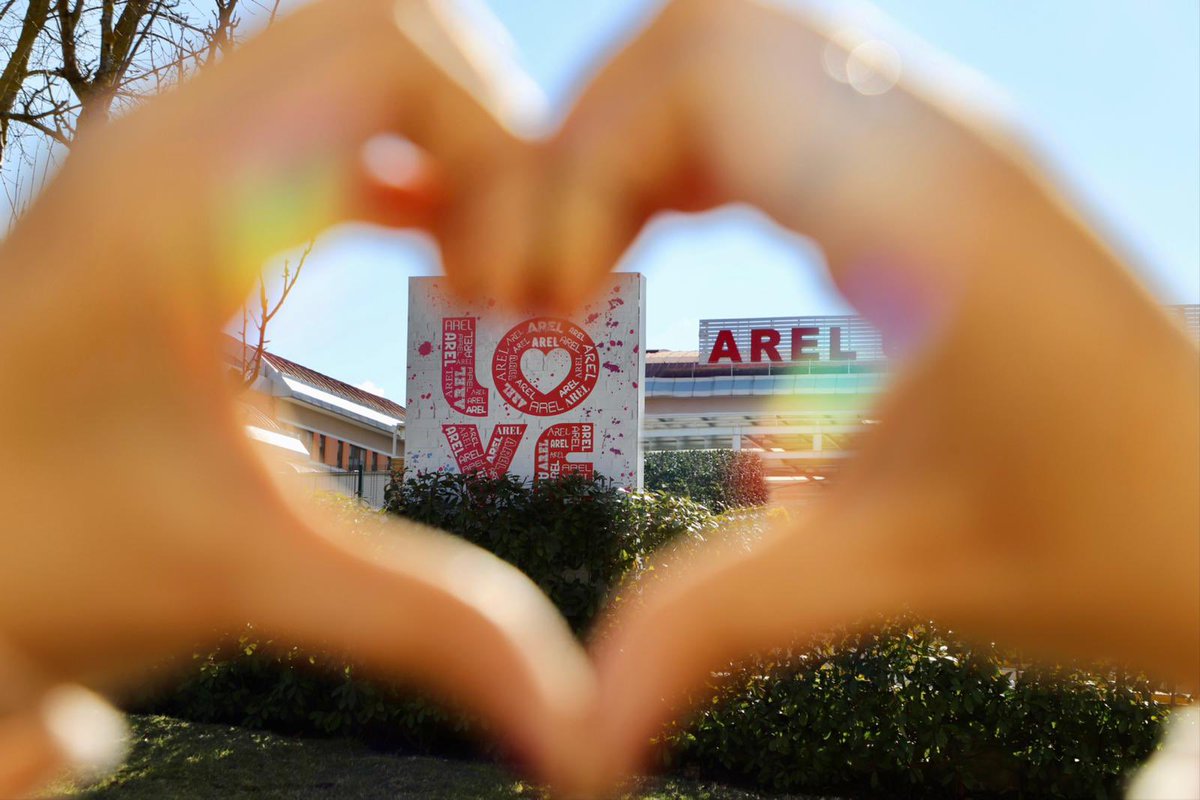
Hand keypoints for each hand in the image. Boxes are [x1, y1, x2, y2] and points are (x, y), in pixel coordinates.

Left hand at [0, 1, 591, 793]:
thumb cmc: (38, 552)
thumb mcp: (248, 577)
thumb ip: (427, 625)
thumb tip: (574, 719)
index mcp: (185, 194)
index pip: (394, 51)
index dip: (497, 155)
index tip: (502, 292)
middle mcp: (173, 137)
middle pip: (392, 29)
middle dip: (489, 135)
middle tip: (504, 266)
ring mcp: (174, 151)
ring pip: (365, 59)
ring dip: (451, 146)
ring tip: (476, 266)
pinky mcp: (186, 187)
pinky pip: (331, 117)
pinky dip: (408, 165)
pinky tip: (432, 252)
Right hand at [510, 0, 1197, 792]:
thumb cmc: (1112, 539)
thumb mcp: (899, 571)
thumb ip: (718, 620)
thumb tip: (582, 730)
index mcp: (923, 202)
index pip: (702, 73)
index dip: (581, 172)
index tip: (548, 305)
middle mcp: (929, 140)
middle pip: (703, 34)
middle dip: (587, 141)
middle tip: (543, 273)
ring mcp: (933, 149)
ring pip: (736, 59)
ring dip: (633, 148)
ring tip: (583, 266)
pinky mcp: (927, 184)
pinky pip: (775, 109)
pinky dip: (684, 161)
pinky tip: (658, 243)